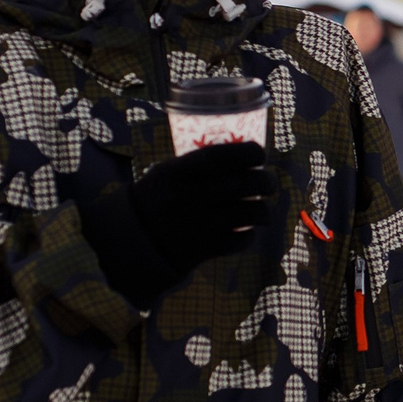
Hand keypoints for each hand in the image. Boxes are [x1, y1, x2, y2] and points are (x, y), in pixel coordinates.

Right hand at [80, 142, 276, 307]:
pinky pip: (239, 241)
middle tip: (269, 183)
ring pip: (248, 214)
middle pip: (242, 184)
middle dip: (266, 181)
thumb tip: (243, 151)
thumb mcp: (167, 172)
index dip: (247, 153)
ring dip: (263, 211)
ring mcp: (195, 225)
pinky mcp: (201, 250)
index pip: (220, 157)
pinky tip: (246, 231)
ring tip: (263, 210)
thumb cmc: (158, 197)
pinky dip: (248, 236)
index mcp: (176, 173)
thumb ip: (198, 163)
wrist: (133, 239)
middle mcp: (186, 197)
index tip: (260, 154)